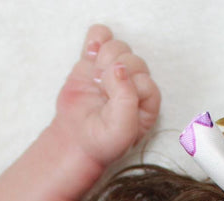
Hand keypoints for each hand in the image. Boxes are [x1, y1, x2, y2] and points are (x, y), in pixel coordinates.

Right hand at [51, 24, 160, 167]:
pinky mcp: (95, 61)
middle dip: (113, 73)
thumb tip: (118, 68)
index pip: (144, 81)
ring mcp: (115, 70)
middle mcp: (135, 83)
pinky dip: (96, 39)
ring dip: (104, 59)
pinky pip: (101, 35)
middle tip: (101, 92)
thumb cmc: (102, 142)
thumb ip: (126, 101)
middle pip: (132, 60)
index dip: (126, 89)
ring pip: (118, 46)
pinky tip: (90, 54)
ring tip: (95, 79)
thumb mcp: (121, 131)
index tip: (110, 103)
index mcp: (148, 101)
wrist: (75, 142)